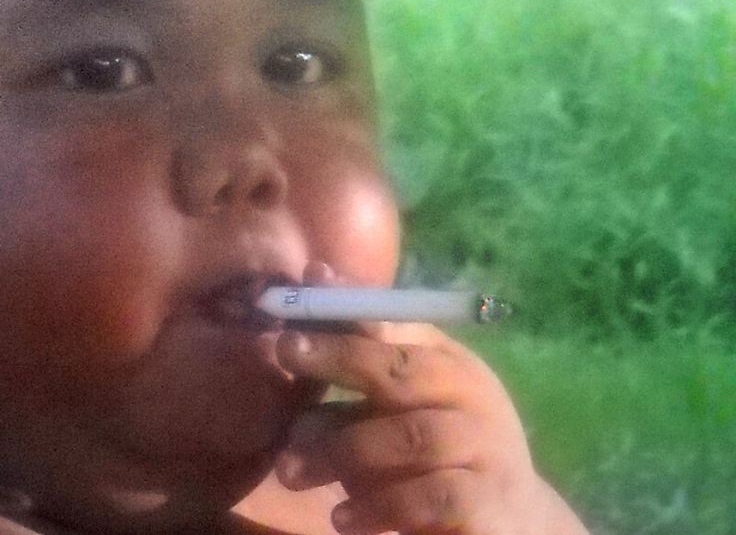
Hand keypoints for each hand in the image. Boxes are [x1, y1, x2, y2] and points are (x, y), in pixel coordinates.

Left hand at [273, 264, 589, 534]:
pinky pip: (430, 497)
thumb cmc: (437, 452)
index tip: (307, 281)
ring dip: (343, 450)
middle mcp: (472, 395)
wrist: (507, 517)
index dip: (352, 301)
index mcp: (449, 362)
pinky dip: (379, 505)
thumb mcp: (399, 405)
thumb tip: (286, 338)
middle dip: (339, 356)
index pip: (400, 321)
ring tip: (289, 472)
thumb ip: (355, 372)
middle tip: (284, 351)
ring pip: (412, 438)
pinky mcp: (485, 500)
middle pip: (404, 370)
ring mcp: (485, 447)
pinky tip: (341, 518)